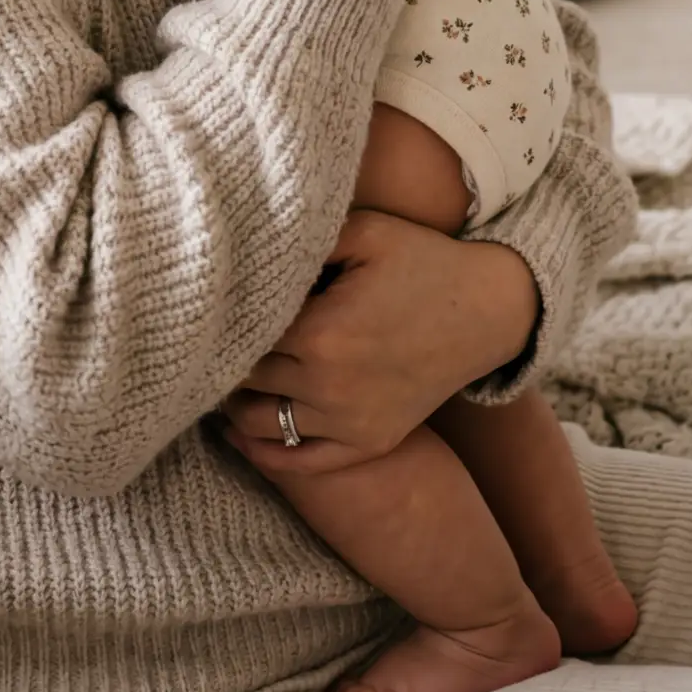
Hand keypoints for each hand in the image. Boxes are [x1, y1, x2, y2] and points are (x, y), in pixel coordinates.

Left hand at [219, 210, 538, 474]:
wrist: (488, 310)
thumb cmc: (421, 259)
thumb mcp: (363, 230)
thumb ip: (303, 240)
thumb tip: (247, 246)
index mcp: (321, 333)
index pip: (240, 335)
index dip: (219, 320)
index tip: (202, 307)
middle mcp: (330, 387)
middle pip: (244, 379)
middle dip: (222, 358)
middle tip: (203, 338)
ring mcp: (351, 423)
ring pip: (261, 422)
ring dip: (234, 402)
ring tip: (219, 374)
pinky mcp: (370, 442)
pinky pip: (301, 460)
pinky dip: (264, 450)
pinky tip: (236, 432)